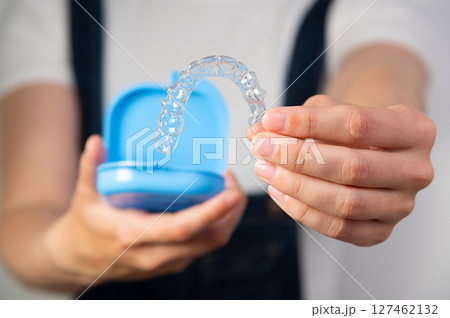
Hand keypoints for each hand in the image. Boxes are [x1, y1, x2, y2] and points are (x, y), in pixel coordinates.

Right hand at [44, 135, 246, 287]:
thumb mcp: (83, 196)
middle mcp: (155, 255)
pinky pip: (202, 246)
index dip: (210, 212)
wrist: (77, 259)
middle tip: (232, 183)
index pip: (182, 229)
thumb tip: (97, 142)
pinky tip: (213, 204)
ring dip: (226, 219)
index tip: (230, 193)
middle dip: (231, 212)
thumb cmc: (85, 226)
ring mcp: (166, 262)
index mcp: (134, 236)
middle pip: (209, 239)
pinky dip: (215, 226)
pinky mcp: (171, 263)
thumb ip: (90, 168)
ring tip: (226, 189)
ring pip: (210, 245)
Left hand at [247, 95, 435, 245]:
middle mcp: (415, 170)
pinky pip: (339, 228)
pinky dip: (303, 212)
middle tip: (262, 147)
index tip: (272, 120)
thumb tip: (258, 131)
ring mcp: (401, 205)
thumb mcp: (333, 110)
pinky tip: (279, 192)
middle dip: (298, 158)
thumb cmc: (356, 128)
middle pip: (352, 167)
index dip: (309, 123)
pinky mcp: (382, 230)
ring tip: (265, 169)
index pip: (357, 125)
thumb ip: (300, 119)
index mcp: (413, 130)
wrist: (379, 150)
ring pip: (345, 203)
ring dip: (296, 186)